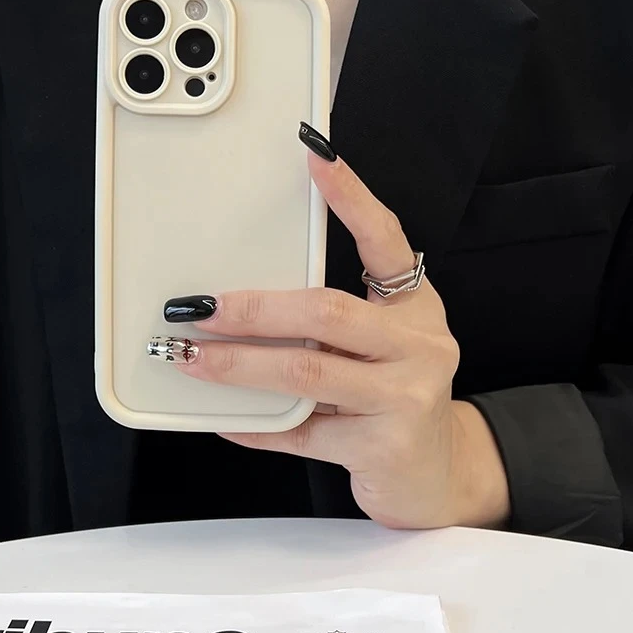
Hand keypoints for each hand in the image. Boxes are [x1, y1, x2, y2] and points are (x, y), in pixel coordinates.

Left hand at [162, 125, 509, 529]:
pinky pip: (301, 432)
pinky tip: (223, 416)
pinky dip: (256, 423)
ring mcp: (405, 398)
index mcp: (417, 308)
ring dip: (240, 363)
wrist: (439, 476)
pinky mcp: (381, 448)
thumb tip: (245, 305)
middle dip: (255, 308)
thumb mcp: (379, 348)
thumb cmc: (396, 398)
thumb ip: (331, 326)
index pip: (387, 240)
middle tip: (201, 308)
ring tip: (193, 357)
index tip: (315, 156)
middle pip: (327, 311)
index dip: (353, 198)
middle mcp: (420, 345)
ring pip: (307, 371)